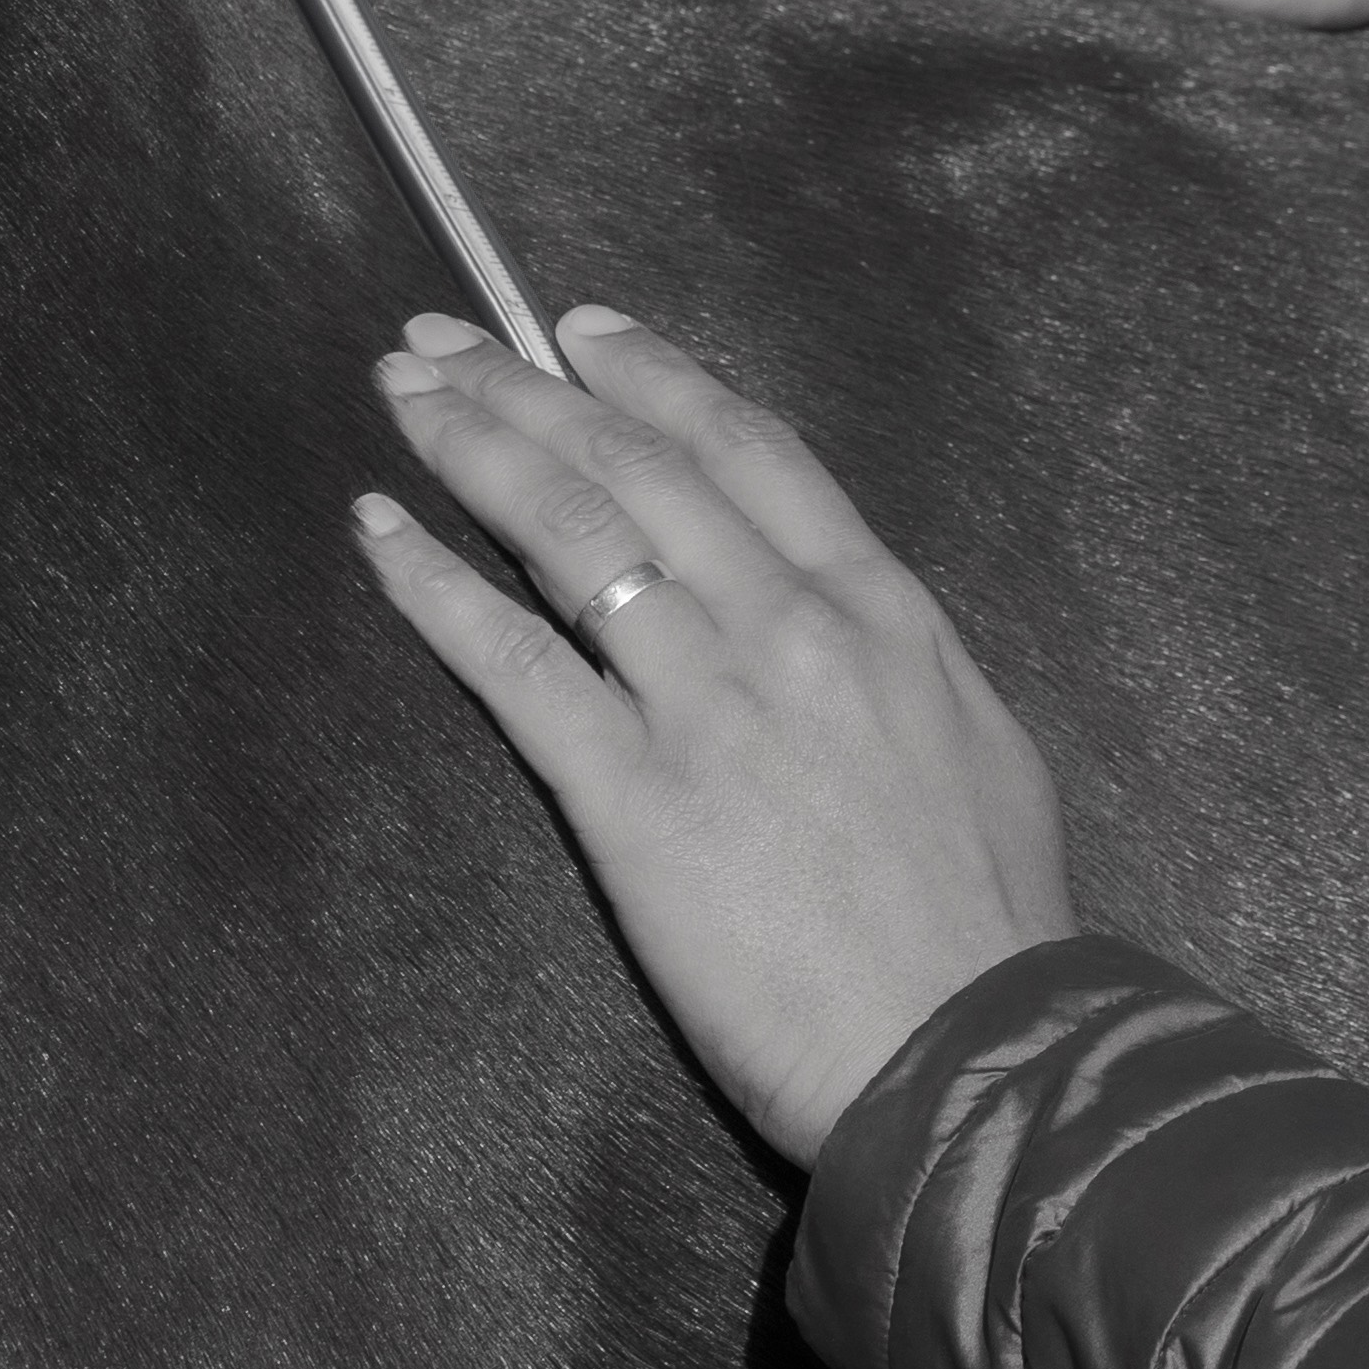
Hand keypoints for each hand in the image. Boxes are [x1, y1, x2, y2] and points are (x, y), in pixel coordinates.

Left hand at [353, 305, 1076, 1166]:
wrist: (970, 1039)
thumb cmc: (989, 917)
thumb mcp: (977, 741)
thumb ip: (894, 669)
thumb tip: (850, 632)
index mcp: (879, 606)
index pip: (750, 451)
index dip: (656, 377)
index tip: (579, 329)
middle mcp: (790, 621)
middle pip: (641, 468)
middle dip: (530, 388)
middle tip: (440, 341)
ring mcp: (708, 699)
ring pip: (575, 533)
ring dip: (475, 448)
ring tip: (403, 398)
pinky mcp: (633, 793)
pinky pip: (515, 664)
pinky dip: (437, 589)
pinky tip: (379, 537)